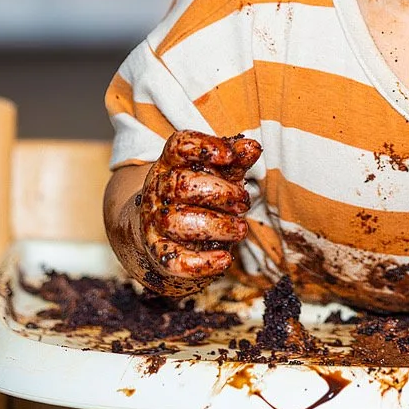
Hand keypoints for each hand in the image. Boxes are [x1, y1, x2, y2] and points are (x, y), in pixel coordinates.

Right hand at [115, 130, 261, 296]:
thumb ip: (235, 161)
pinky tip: (225, 259)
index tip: (228, 156)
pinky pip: (176, 261)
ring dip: (216, 226)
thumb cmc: (196, 198)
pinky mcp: (159, 254)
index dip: (203, 147)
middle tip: (242, 202)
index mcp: (171, 164)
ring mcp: (155, 223)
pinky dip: (202, 262)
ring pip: (178, 222)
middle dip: (219, 192)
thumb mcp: (216, 174)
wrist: (160, 235)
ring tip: (240, 229)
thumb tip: (253, 147)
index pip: (179, 146)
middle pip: (182, 185)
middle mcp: (158, 191)